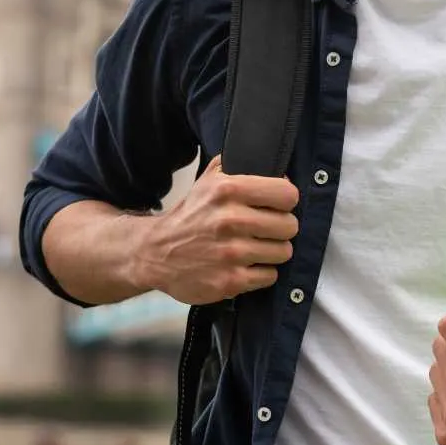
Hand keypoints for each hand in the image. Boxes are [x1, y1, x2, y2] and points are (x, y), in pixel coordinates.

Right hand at [140, 156, 300, 304]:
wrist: (155, 252)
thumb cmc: (190, 215)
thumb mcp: (208, 179)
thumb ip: (239, 164)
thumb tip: (275, 163)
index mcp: (228, 190)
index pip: (287, 194)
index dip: (286, 200)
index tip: (278, 205)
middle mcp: (230, 220)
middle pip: (290, 225)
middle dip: (281, 228)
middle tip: (266, 229)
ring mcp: (231, 254)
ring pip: (284, 252)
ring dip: (272, 251)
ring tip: (256, 247)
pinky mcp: (230, 281)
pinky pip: (270, 276)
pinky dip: (261, 272)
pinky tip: (246, 265)